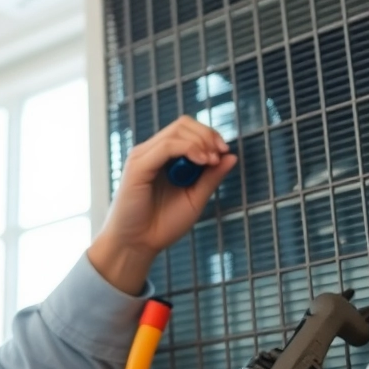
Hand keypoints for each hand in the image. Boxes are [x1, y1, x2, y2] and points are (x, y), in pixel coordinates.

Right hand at [87, 117, 236, 293]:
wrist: (137, 245)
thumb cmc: (162, 225)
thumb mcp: (195, 199)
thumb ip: (211, 177)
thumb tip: (231, 156)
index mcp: (163, 158)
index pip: (187, 130)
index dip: (209, 134)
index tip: (224, 151)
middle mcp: (151, 152)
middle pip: (183, 124)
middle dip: (207, 134)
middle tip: (220, 153)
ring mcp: (143, 157)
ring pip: (176, 131)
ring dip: (200, 142)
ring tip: (211, 161)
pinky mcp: (137, 166)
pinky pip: (166, 146)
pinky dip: (188, 149)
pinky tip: (201, 162)